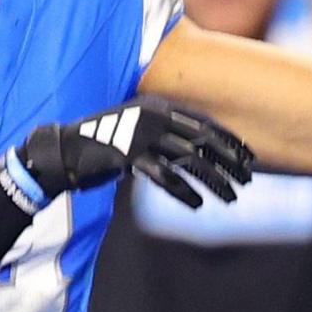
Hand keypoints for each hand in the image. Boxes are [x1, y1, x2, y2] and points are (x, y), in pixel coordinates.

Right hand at [11, 99, 253, 209]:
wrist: (62, 151)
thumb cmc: (102, 145)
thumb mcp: (138, 134)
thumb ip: (165, 139)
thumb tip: (198, 155)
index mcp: (158, 106)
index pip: (204, 122)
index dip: (230, 141)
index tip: (249, 159)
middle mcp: (153, 115)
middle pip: (202, 138)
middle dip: (229, 160)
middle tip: (248, 180)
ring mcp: (140, 133)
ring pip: (189, 158)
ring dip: (214, 180)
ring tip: (231, 198)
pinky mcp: (127, 154)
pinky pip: (164, 176)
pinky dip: (184, 192)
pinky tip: (198, 205)